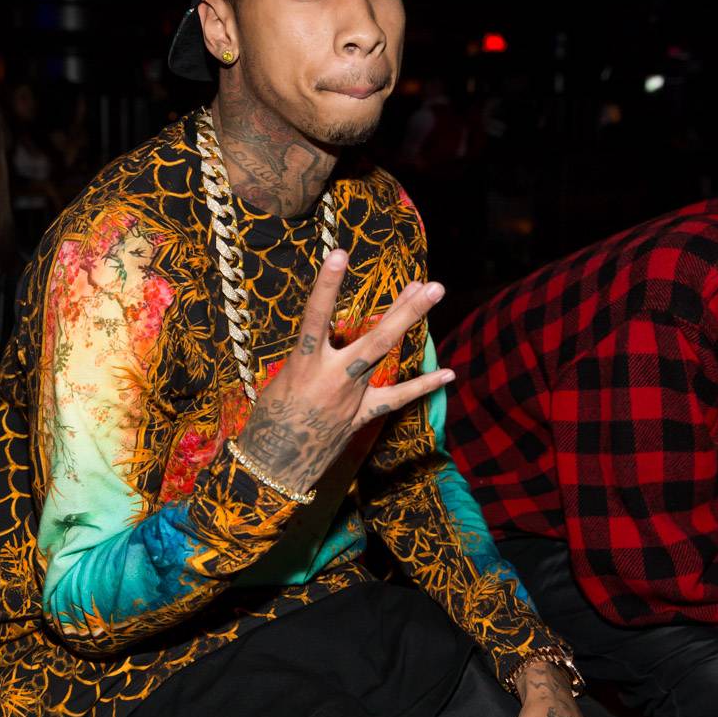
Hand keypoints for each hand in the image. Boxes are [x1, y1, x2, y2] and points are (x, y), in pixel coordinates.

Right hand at [236, 249, 452, 493]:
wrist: (271, 463)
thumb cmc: (270, 415)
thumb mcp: (284, 376)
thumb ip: (312, 353)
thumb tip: (335, 329)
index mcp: (304, 363)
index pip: (316, 316)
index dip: (327, 285)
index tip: (339, 253)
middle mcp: (332, 376)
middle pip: (374, 337)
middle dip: (403, 310)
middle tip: (428, 284)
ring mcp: (351, 396)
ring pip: (386, 355)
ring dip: (410, 324)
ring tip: (432, 294)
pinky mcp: (359, 416)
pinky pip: (395, 399)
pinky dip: (422, 386)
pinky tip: (447, 372)